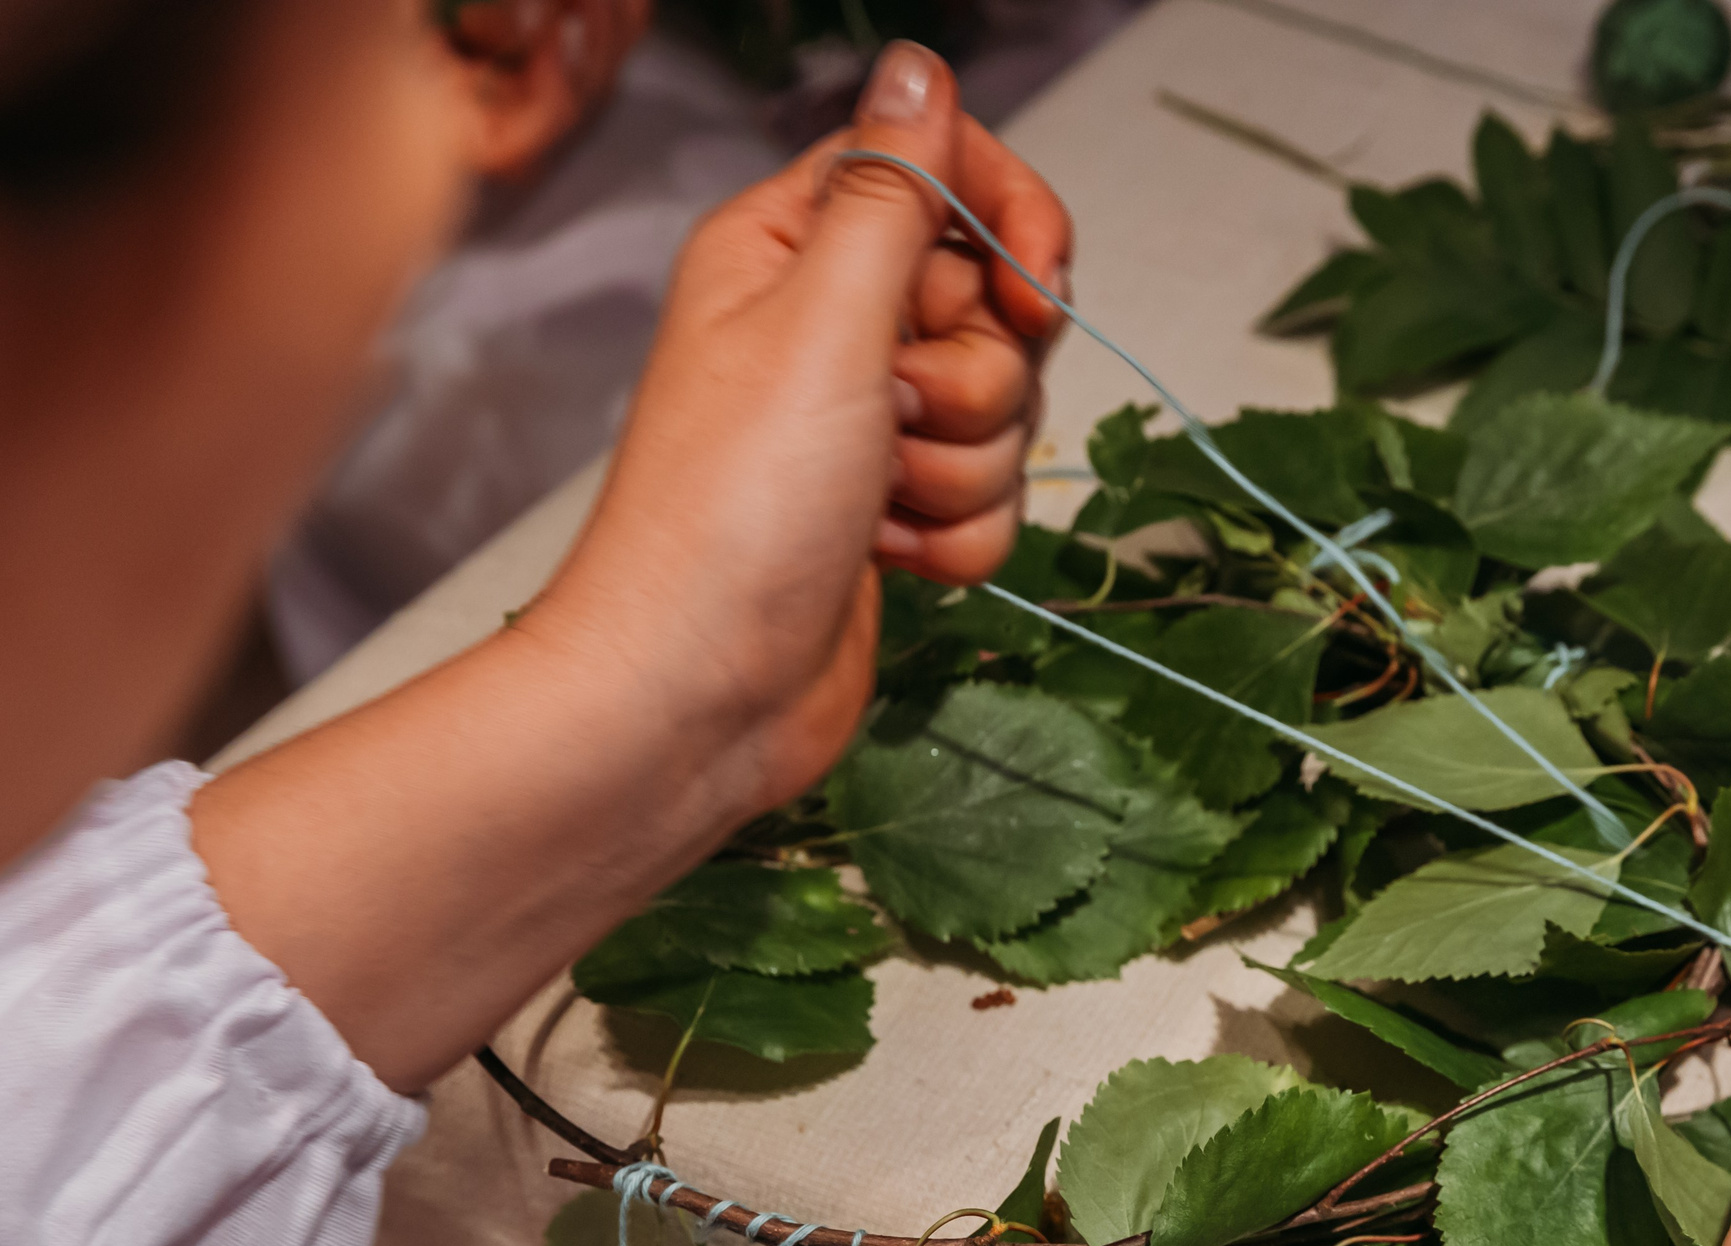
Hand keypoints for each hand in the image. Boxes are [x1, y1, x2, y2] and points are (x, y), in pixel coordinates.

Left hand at [531, 39, 1068, 811]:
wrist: (696, 694)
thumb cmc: (727, 514)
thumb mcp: (821, 323)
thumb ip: (892, 192)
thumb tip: (920, 66)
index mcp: (790, 249)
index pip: (940, 174)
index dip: (1008, 225)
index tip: (1035, 288)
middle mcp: (828, 328)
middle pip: (992, 301)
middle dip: (977, 374)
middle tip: (900, 414)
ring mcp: (865, 425)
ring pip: (1004, 411)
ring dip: (961, 469)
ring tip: (876, 500)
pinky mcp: (892, 512)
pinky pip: (990, 501)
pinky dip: (954, 538)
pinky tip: (885, 559)